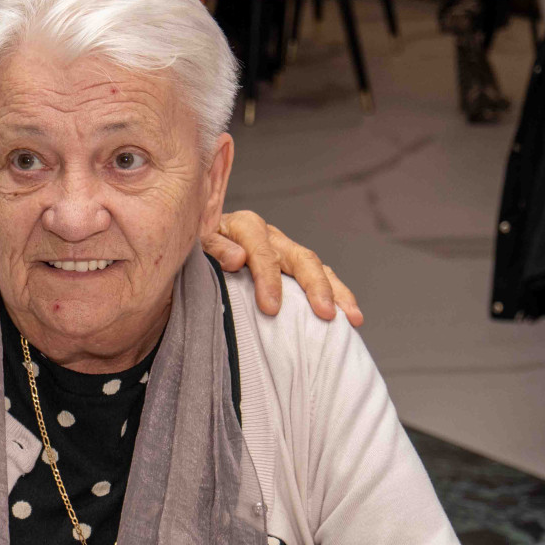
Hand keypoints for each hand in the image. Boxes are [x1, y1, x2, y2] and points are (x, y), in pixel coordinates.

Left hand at [204, 210, 363, 326]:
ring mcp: (285, 250)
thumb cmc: (193, 246)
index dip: (268, 279)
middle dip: (315, 287)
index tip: (271, 308)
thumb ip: (212, 248)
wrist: (195, 242)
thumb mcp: (194, 243)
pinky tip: (347, 316)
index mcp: (245, 226)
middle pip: (300, 257)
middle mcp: (270, 236)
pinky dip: (335, 294)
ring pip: (316, 268)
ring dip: (336, 292)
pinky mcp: (291, 265)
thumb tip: (238, 258)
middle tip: (325, 313)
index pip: (262, 252)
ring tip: (351, 318)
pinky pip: (317, 277)